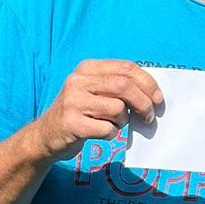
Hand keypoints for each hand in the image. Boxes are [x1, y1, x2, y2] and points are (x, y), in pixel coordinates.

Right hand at [32, 60, 163, 161]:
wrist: (46, 135)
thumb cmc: (81, 112)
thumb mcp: (95, 90)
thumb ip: (119, 86)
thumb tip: (154, 94)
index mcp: (87, 68)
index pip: (126, 68)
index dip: (148, 83)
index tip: (158, 98)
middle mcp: (78, 80)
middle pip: (124, 86)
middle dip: (144, 103)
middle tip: (149, 117)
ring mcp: (72, 101)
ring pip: (118, 109)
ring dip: (123, 121)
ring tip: (112, 124)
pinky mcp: (71, 123)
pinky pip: (107, 129)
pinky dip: (111, 134)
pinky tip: (101, 133)